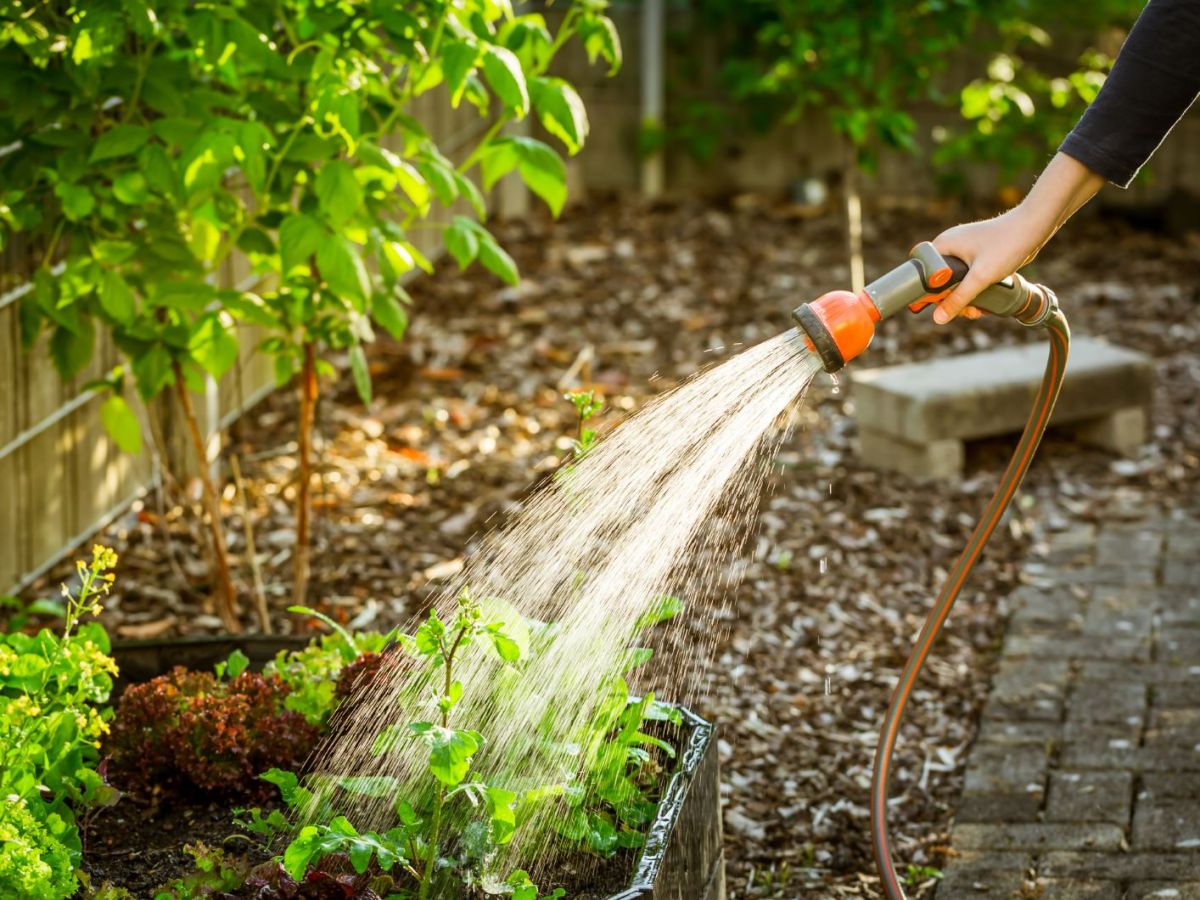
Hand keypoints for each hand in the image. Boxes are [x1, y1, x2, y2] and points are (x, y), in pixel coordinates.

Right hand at [931, 206, 1045, 323]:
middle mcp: (951, 246)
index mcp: (943, 245)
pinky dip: (975, 290)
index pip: (923, 274)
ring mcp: (965, 250)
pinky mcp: (978, 255)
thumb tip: (938, 318)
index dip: (929, 293)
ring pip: (956, 282)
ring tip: (978, 309)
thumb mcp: (980, 277)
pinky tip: (985, 300)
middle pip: (940, 281)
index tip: (943, 306)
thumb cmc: (1006, 245)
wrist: (1034, 227)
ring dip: (965, 298)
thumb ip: (958, 299)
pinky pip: (969, 277)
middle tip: (966, 312)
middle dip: (952, 300)